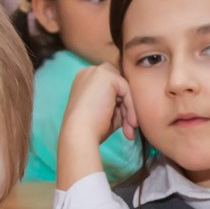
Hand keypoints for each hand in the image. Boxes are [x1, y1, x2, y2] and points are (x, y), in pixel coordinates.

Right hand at [56, 63, 137, 191]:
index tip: (125, 128)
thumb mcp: (104, 117)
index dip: (120, 108)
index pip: (113, 89)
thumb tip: (132, 110)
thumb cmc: (88, 135)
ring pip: (125, 88)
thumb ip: (115, 108)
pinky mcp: (105, 76)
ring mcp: (95, 71)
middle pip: (120, 86)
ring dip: (129, 110)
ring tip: (127, 129)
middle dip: (126, 108)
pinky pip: (127, 89)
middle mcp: (88, 72)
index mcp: (84, 81)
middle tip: (128, 129)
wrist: (78, 137)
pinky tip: (126, 126)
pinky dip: (130, 108)